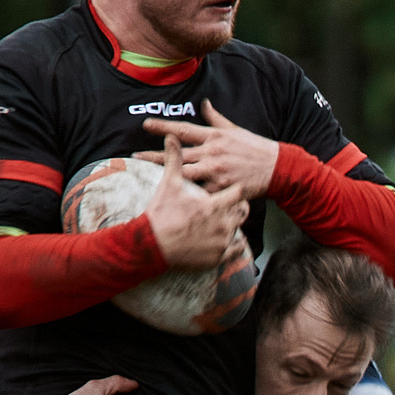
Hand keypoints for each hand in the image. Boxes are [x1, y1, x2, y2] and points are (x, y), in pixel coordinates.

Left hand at [141, 100, 281, 200]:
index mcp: (214, 137)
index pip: (183, 130)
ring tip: (147, 176)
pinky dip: (188, 195)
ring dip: (165, 175)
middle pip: (177, 153)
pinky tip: (172, 199)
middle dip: (154, 154)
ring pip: (185, 173)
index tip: (145, 125)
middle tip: (135, 156)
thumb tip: (204, 103)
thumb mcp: (236, 129)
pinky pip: (201, 192)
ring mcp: (217, 171)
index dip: (163, 127)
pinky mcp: (223, 188)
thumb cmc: (256, 148)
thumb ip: (216, 118)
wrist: (278, 167)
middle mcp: (212, 152)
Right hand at [142, 133, 247, 270]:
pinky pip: (235, 250)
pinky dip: (232, 245)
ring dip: (232, 226)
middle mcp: (222, 224)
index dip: (235, 191)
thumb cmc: (161, 214)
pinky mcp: (218, 257)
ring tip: (222, 222)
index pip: (238, 194)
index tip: (230, 190)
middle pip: (242, 212)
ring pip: (239, 230)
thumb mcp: (169, 184)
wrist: (151, 245)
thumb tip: (170, 137)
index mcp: (214, 205)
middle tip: (226, 206)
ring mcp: (222, 242)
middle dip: (235, 208)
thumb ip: (174, 160)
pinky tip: (224, 239)